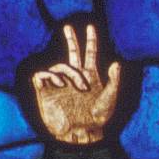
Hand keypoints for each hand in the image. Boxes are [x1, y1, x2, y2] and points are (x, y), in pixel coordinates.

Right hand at [30, 21, 124, 146]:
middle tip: (67, 26)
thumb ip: (114, 81)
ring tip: (74, 86)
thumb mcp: (110, 99)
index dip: (91, 40)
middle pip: (72, 52)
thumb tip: (117, 62)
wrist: (80, 132)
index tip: (91, 26)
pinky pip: (41, 75)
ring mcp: (61, 83)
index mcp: (90, 76)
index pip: (90, 53)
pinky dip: (49, 75)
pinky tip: (58, 83)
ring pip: (60, 65)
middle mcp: (75, 77)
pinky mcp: (46, 92)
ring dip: (68, 72)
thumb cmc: (97, 119)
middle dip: (71, 39)